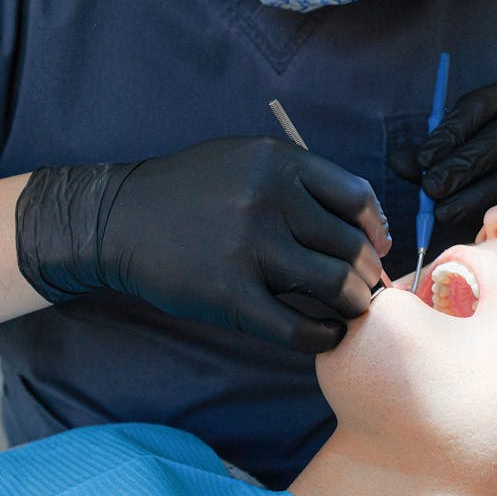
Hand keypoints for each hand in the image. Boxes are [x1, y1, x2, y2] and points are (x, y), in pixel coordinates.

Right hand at [16, 138, 391, 352]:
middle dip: (367, 273)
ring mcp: (248, 247)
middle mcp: (269, 199)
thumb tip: (368, 223)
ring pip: (334, 285)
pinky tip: (326, 334)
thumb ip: (302, 181)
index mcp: (278, 162)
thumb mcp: (247, 159)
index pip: (356, 198)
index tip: (376, 246)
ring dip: (353, 304)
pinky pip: (298, 327)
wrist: (119, 220)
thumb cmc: (191, 190)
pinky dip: (324, 336)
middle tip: (364, 287)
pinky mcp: (229, 295)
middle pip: (351, 245)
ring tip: (349, 309)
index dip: (376, 228)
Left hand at [389, 79, 496, 224]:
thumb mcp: (469, 141)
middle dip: (463, 166)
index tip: (424, 159)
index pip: (480, 105)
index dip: (450, 132)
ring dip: (479, 196)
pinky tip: (478, 224)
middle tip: (432, 190)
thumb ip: (436, 152)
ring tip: (446, 212)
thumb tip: (399, 162)